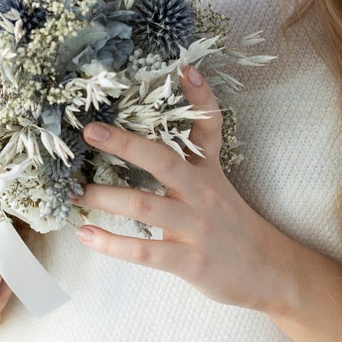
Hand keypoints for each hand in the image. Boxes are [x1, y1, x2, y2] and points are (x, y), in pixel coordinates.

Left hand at [76, 67, 281, 310]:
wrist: (267, 271)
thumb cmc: (231, 223)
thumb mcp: (216, 183)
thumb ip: (190, 157)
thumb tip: (151, 133)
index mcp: (208, 172)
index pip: (209, 128)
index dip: (200, 98)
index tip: (185, 70)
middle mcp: (202, 193)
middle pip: (164, 161)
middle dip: (126, 144)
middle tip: (91, 131)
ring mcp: (196, 227)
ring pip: (145, 206)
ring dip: (105, 197)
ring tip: (74, 192)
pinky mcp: (189, 260)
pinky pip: (145, 251)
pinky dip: (112, 244)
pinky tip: (85, 234)